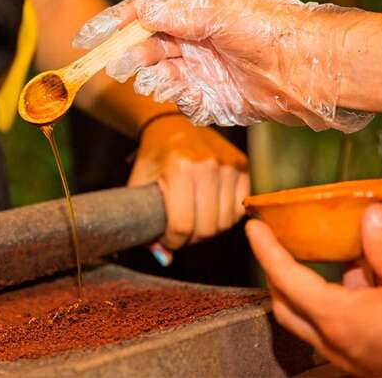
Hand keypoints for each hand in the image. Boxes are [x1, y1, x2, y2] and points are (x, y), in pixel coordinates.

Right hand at [74, 0, 372, 132]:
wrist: (315, 69)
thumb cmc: (277, 31)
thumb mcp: (223, 11)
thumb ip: (179, 12)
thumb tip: (142, 8)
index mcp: (199, 8)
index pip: (146, 12)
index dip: (115, 24)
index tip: (88, 38)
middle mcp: (199, 36)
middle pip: (149, 45)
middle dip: (131, 55)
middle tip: (122, 66)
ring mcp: (206, 67)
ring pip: (162, 74)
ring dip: (153, 78)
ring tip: (156, 80)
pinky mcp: (216, 96)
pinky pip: (184, 99)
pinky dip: (179, 98)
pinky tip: (188, 95)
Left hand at [129, 114, 249, 256]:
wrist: (172, 123)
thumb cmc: (153, 156)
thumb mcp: (139, 184)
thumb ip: (145, 222)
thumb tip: (163, 258)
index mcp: (180, 168)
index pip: (183, 224)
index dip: (173, 241)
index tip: (167, 240)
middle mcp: (208, 166)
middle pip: (207, 227)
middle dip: (190, 239)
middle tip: (180, 234)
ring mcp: (229, 164)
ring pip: (225, 222)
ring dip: (208, 230)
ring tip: (193, 221)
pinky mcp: (242, 165)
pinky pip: (240, 208)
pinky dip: (226, 216)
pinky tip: (210, 210)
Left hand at [246, 203, 381, 375]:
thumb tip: (369, 215)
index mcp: (339, 321)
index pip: (286, 280)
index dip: (266, 250)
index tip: (253, 228)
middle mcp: (337, 345)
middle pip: (287, 306)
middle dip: (277, 274)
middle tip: (276, 244)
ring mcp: (353, 360)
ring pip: (312, 321)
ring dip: (310, 290)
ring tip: (324, 256)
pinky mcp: (372, 365)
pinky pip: (339, 331)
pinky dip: (338, 305)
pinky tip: (363, 282)